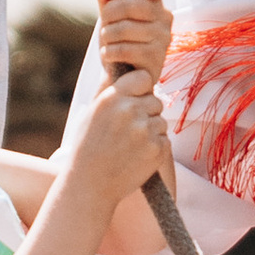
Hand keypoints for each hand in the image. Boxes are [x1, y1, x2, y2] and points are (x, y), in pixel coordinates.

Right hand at [59, 68, 172, 212]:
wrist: (90, 183)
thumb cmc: (88, 147)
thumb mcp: (92, 112)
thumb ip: (111, 92)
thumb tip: (126, 70)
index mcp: (113, 97)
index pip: (143, 78)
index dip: (142, 90)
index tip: (135, 100)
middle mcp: (130, 110)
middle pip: (156, 102)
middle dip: (147, 114)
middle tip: (129, 132)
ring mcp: (145, 130)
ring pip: (161, 122)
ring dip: (152, 132)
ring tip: (130, 147)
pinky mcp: (157, 149)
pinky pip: (165, 141)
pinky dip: (155, 149)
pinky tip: (137, 157)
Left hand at [92, 0, 171, 92]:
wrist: (123, 77)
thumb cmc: (119, 42)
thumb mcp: (110, 16)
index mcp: (155, 2)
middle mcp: (164, 18)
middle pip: (132, 4)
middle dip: (110, 12)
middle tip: (104, 23)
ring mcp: (163, 39)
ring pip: (126, 28)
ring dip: (107, 35)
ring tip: (105, 41)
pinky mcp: (157, 60)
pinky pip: (126, 50)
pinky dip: (110, 52)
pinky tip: (108, 55)